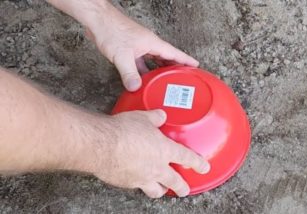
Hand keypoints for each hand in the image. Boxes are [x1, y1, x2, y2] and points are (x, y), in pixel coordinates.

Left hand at [86, 5, 198, 90]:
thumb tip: (136, 88)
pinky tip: (143, 78)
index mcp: (152, 43)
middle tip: (182, 78)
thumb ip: (129, 73)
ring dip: (158, 70)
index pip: (174, 53)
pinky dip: (144, 70)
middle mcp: (148, 44)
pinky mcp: (130, 48)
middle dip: (174, 68)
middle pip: (166, 57)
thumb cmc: (112, 30)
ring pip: (153, 60)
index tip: (196, 66)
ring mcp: (139, 45)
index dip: (186, 60)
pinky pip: (142, 61)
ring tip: (164, 81)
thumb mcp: (122, 55)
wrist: (98, 19)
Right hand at [94, 110, 209, 197]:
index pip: (187, 158)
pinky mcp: (127, 183)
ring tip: (161, 189)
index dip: (198, 163)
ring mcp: (141, 178)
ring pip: (156, 190)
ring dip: (160, 189)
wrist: (101, 145)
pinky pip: (136, 186)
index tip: (204, 168)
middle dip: (181, 187)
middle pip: (174, 182)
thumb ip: (155, 118)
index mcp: (164, 150)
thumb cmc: (123, 130)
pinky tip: (136, 179)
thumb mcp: (142, 118)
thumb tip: (161, 115)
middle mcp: (156, 168)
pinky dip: (139, 184)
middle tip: (184, 190)